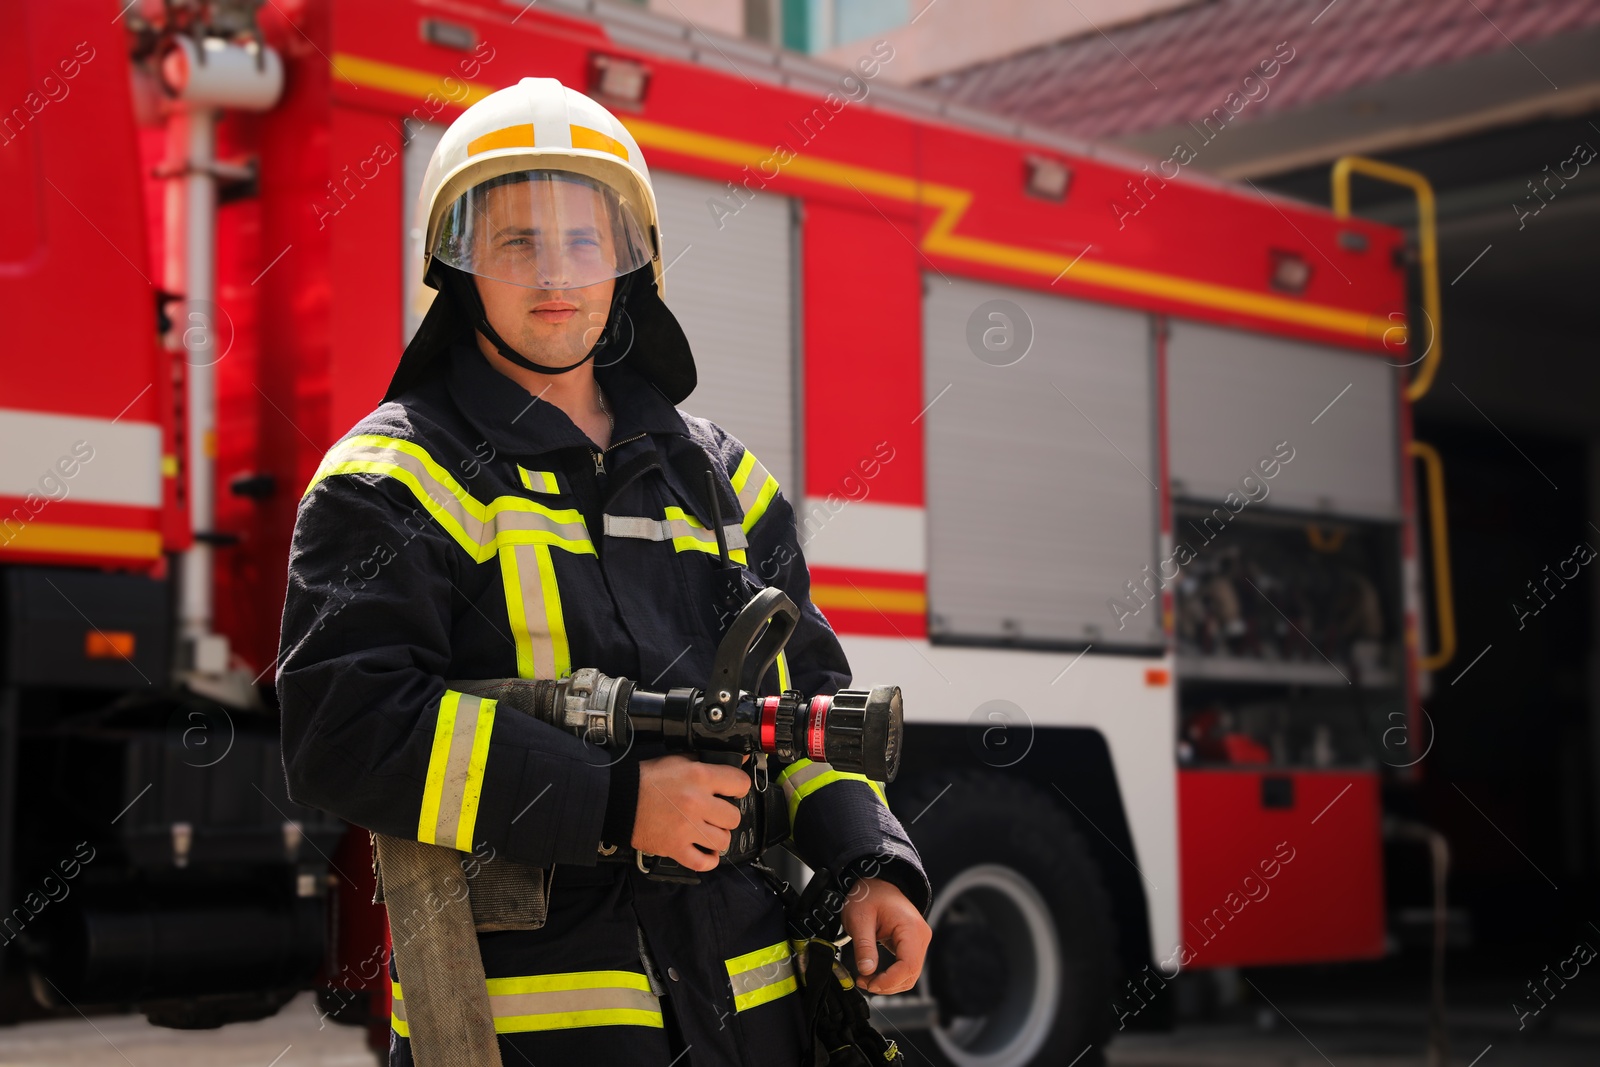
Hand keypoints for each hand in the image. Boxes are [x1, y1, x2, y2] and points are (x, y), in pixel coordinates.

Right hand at [632, 754, 749, 871]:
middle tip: (716, 814)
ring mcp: (687, 828)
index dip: (739, 788)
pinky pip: (703, 862)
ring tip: (708, 831)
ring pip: (722, 841)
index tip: (733, 792)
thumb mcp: (678, 760)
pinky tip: (705, 852)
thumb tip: (737, 759)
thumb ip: (706, 761)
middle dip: (726, 816)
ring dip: (717, 837)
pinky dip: (707, 860)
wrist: (619, 798)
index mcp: (699, 777)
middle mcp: (696, 802)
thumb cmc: (647, 779)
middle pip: (734, 817)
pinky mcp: (675, 847)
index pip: (740, 784)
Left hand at [840, 878, 930, 994]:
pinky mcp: (913, 945)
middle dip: (887, 984)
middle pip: (911, 974)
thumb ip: (864, 945)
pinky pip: (906, 968)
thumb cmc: (868, 896)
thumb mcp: (859, 919)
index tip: (868, 983)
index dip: (889, 981)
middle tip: (862, 981)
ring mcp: (919, 941)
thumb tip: (867, 970)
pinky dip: (891, 976)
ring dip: (889, 983)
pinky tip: (874, 973)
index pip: (908, 966)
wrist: (875, 883)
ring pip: (910, 975)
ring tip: (866, 978)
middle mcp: (921, 936)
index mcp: (911, 928)